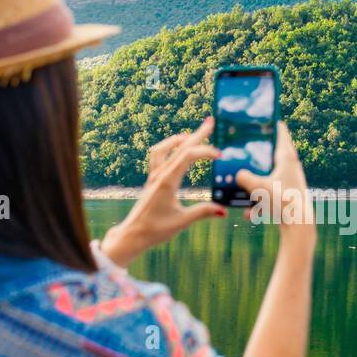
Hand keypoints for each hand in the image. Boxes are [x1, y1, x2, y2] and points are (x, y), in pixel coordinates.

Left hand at [99, 118, 224, 267]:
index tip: (219, 155)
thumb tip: (223, 210)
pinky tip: (176, 150)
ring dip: (179, 139)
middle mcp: (159, 174)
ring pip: (165, 148)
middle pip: (179, 147)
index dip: (205, 151)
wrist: (133, 234)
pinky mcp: (152, 180)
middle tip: (210, 122)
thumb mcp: (182, 221)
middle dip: (196, 134)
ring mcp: (154, 175)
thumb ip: (203, 212)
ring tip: (192, 134)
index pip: (187, 156)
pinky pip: (158, 156)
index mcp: (167, 181)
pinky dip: (169, 147)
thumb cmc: (155, 229)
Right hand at [235, 123, 315, 245]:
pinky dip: (260, 201)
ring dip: (256, 182)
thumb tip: (237, 174)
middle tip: (244, 149)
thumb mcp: (258, 187)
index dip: (270, 124)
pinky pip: (271, 194)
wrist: (300, 226)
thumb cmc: (283, 201)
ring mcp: (291, 181)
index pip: (280, 132)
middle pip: (273, 153)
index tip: (260, 118)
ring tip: (242, 188)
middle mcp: (291, 167)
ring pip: (270, 175)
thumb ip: (244, 178)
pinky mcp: (289, 195)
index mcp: (287, 157)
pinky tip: (250, 215)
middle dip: (258, 153)